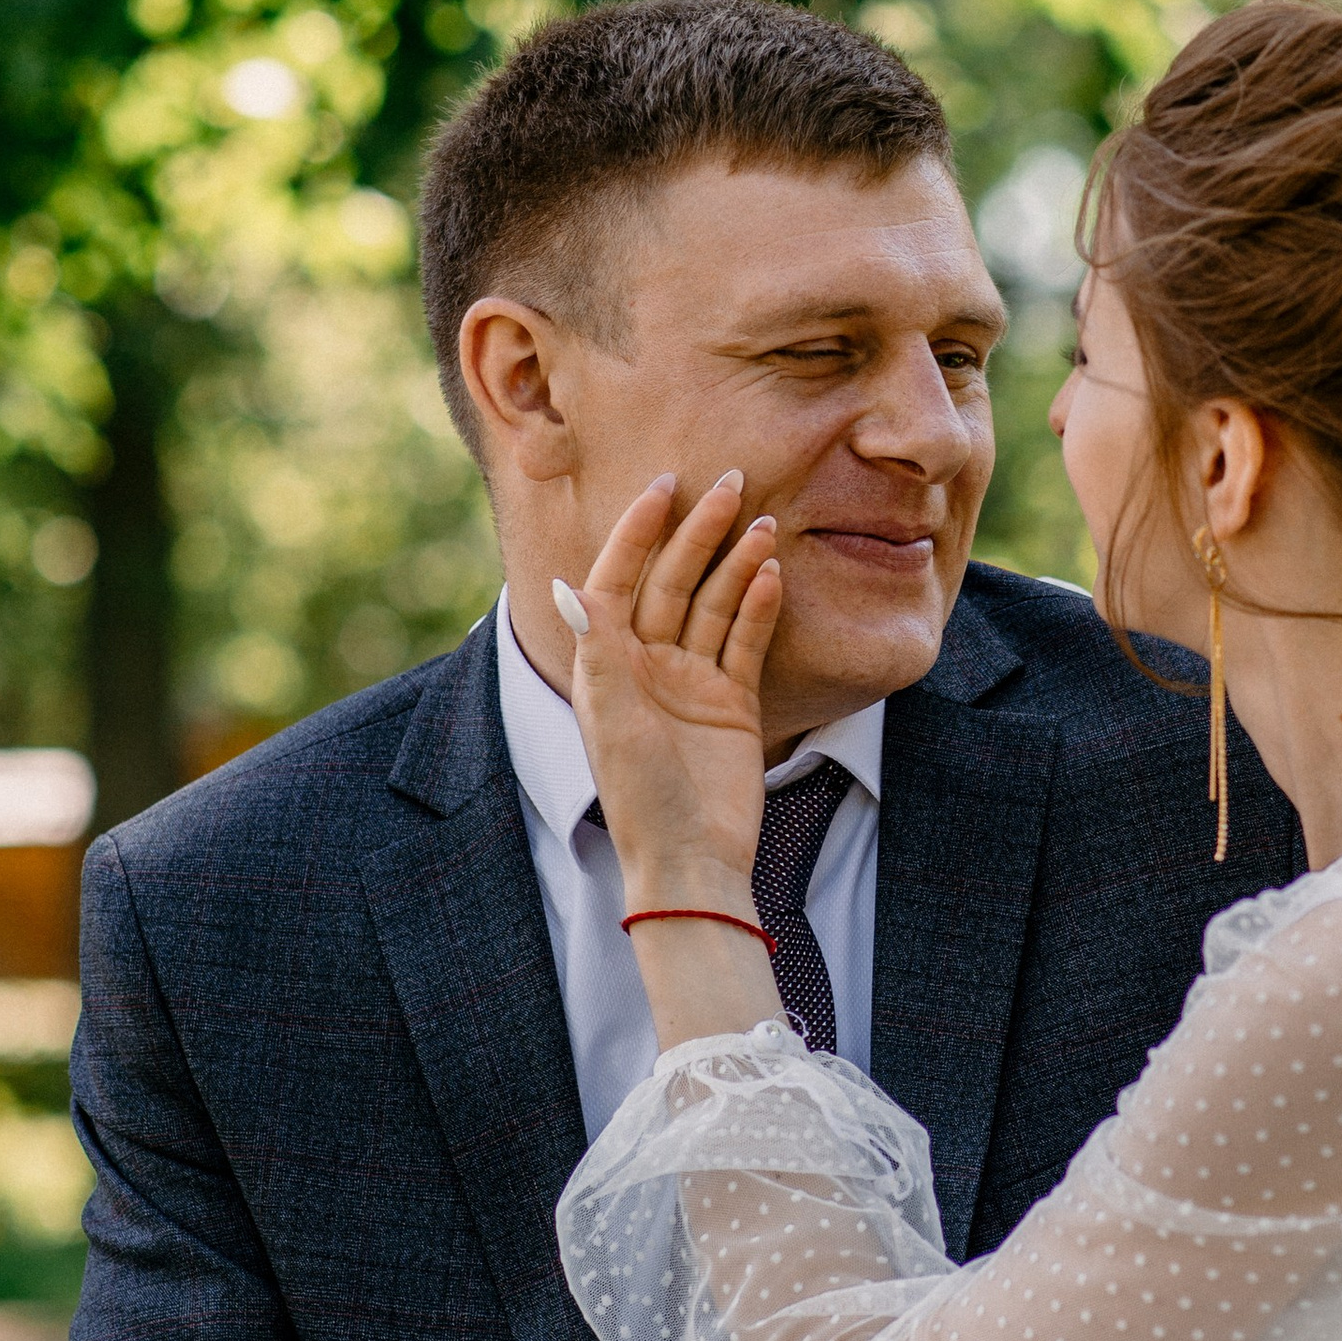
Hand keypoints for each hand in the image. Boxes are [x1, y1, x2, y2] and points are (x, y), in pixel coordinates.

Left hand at [559, 471, 782, 908]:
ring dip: (737, 563)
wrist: (691, 859)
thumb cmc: (639, 796)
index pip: (620, 578)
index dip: (639, 530)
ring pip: (716, 604)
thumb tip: (568, 586)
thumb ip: (598, 651)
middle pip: (674, 581)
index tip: (664, 485)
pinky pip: (747, 641)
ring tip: (762, 523)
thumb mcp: (610, 721)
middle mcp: (648, 663)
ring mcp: (693, 680)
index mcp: (606, 663)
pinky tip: (772, 574)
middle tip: (730, 481)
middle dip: (699, 531)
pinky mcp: (734, 701)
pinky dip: (760, 608)